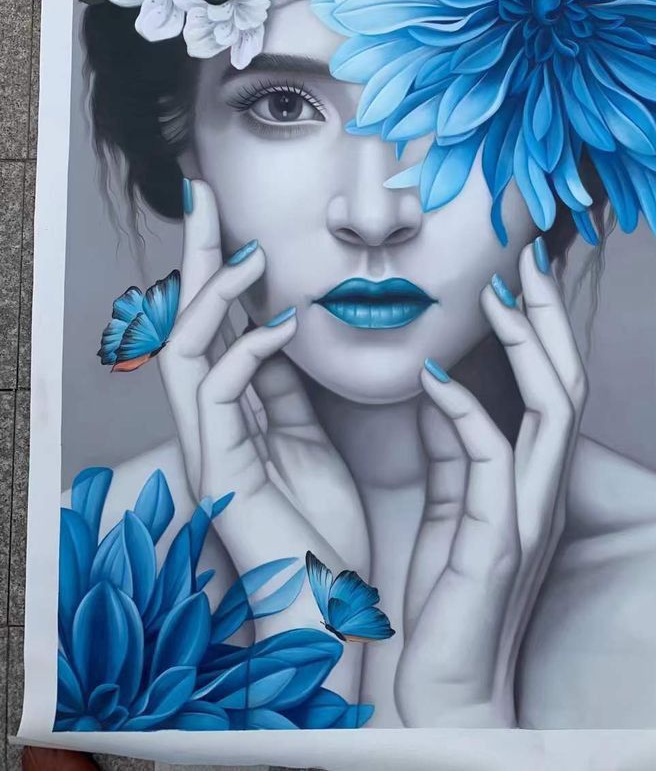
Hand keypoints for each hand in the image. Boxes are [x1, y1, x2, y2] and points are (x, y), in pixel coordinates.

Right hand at [158, 180, 369, 603]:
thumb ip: (290, 390)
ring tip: (247, 252)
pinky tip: (285, 324)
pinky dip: (248, 348)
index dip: (220, 267)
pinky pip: (218, 390)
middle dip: (195, 255)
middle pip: (187, 318)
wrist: (327, 605)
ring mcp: (211, 443)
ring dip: (212, 293)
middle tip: (202, 192)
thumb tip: (286, 330)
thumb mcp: (311, 440)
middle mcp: (211, 420)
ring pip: (184, 346)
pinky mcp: (222, 468)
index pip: (218, 321)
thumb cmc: (321, 527)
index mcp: (236, 410)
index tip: (233, 214)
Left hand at [395, 239, 586, 727]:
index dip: (537, 329)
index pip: (547, 387)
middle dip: (549, 316)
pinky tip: (433, 376)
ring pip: (553, 409)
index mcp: (528, 480)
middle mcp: (542, 490)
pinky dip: (467, 409)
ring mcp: (527, 514)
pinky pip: (494, 458)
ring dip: (527, 345)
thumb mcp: (451, 508)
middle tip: (528, 256)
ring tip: (499, 293)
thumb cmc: (448, 601)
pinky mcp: (498, 542)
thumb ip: (451, 449)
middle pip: (565, 382)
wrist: (445, 689)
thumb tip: (438, 384)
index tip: (515, 275)